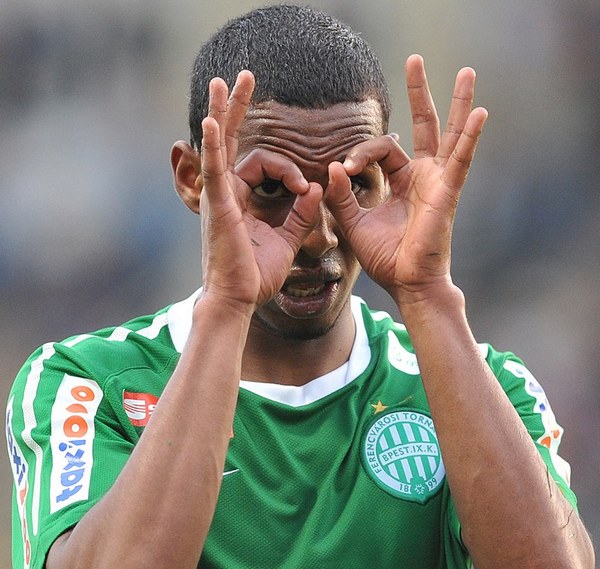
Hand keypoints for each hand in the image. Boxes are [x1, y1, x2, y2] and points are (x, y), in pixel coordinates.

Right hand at [199, 71, 322, 310]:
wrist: (240, 301)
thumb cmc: (257, 276)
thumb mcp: (287, 240)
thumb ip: (302, 213)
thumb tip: (317, 186)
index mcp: (241, 200)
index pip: (261, 165)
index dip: (288, 169)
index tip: (307, 186)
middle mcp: (226, 193)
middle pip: (230, 141)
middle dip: (236, 108)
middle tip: (242, 76)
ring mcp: (219, 198)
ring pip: (219, 147)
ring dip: (222, 112)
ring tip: (222, 80)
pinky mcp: (218, 208)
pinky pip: (214, 171)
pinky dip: (213, 146)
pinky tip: (212, 121)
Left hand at [326, 55, 487, 300]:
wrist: (406, 284)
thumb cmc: (386, 258)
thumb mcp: (353, 224)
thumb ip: (340, 197)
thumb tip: (329, 166)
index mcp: (400, 182)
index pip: (381, 149)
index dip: (360, 153)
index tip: (343, 172)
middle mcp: (422, 177)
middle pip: (422, 126)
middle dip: (419, 94)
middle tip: (415, 60)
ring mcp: (438, 182)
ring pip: (449, 135)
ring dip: (457, 103)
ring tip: (467, 72)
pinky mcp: (447, 194)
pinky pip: (460, 161)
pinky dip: (470, 138)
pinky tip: (479, 113)